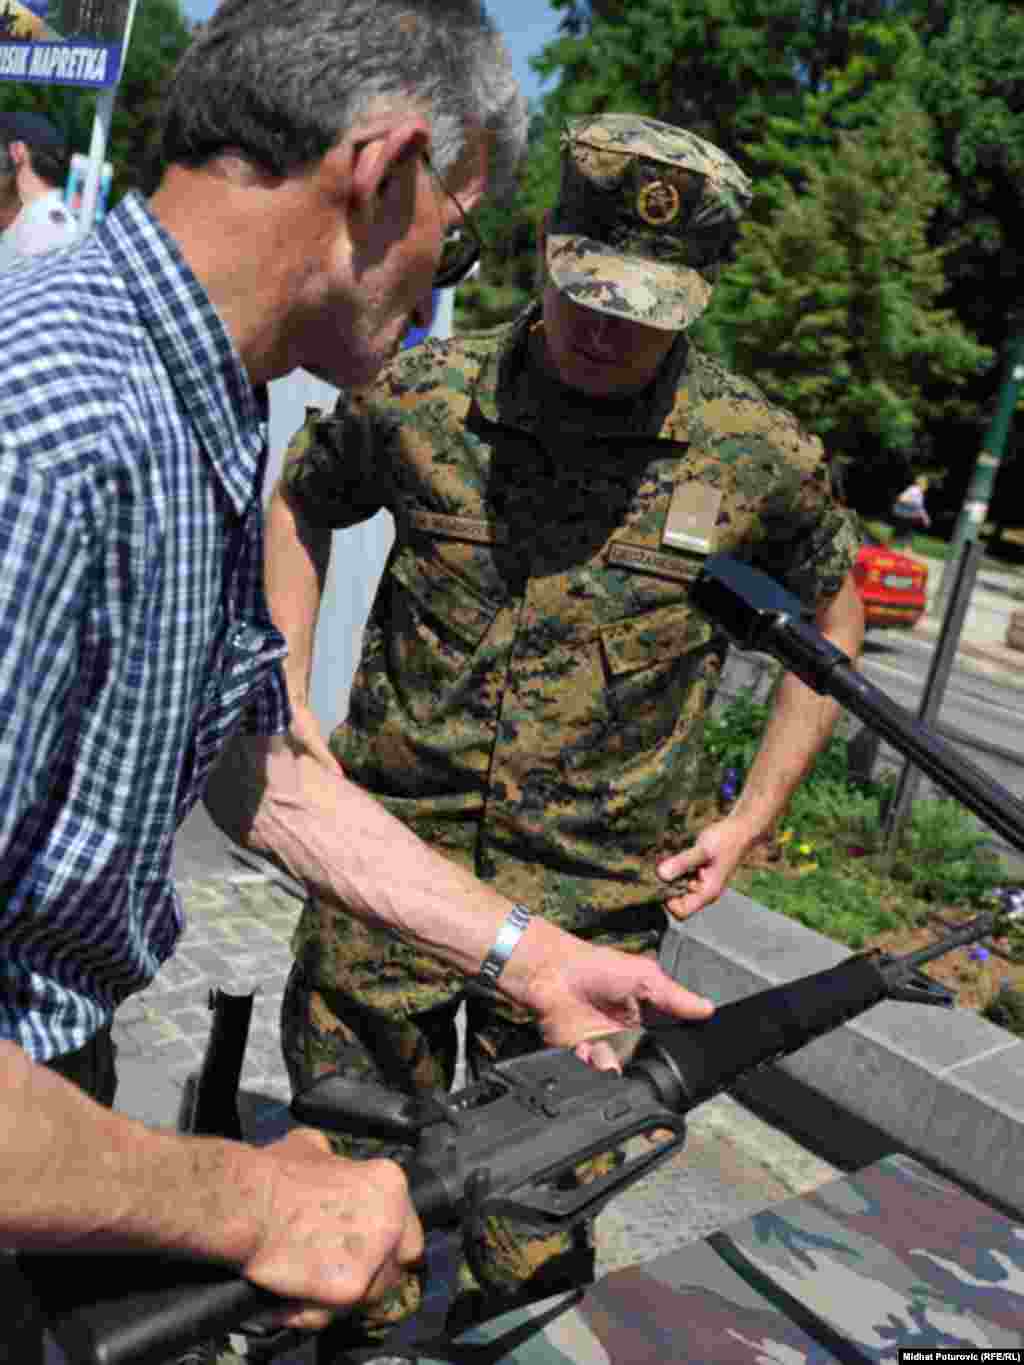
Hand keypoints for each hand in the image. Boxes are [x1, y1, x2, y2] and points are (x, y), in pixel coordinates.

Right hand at [242, 1128, 423, 1330]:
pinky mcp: (351, 1289)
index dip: (384, 1244)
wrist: (249, 1203)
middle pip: (394, 1266)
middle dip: (369, 1273)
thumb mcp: (313, 1147)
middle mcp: (392, 1220)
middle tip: (335, 1272)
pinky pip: (333, 1314)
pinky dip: (308, 1311)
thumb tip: (327, 1160)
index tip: (363, 1251)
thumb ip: (334, 1161)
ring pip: (367, 1295)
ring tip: (304, 1284)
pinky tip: (289, 1297)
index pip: (407, 1229)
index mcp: (389, 1183)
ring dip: (337, 1296)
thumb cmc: (274, 1175)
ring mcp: (376, 1256)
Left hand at [523, 933, 713, 1063]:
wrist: (553, 972)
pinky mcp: (585, 1058)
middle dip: (646, 1068)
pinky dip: (593, 1064)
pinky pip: (595, 1073)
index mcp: (649, 1019)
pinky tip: (588, 1048)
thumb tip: (709, 1009)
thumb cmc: (598, 966)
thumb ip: (675, 997)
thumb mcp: (645, 977)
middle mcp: (630, 1038)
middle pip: (648, 1066)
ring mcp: (608, 1049)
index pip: (670, 1044)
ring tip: (605, 1049)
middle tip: (635, 1052)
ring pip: (622, 1074)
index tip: (681, 1060)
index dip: (677, 1055)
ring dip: (614, 1065)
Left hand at [656, 815, 758, 920]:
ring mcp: (701, 883)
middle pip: (677, 901)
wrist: (739, 830)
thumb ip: (682, 863)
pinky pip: (681, 877)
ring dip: (669, 876)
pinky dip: (674, 869)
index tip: (662, 881)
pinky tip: (672, 856)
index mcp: (708, 893)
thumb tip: (660, 875)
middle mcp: (704, 892)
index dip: (668, 901)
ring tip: (667, 859)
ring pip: (677, 888)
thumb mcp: (702, 850)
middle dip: (667, 886)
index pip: (681, 912)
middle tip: (661, 866)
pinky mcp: (698, 873)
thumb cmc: (725, 840)